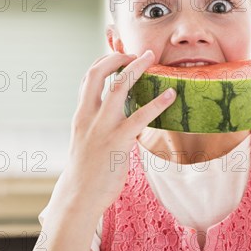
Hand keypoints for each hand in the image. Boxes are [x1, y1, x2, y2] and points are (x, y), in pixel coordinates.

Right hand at [59, 50, 175, 213]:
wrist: (79, 197)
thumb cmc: (86, 170)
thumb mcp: (85, 140)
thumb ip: (97, 123)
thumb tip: (117, 113)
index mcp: (81, 114)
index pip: (87, 78)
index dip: (104, 62)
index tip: (120, 56)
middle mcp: (88, 115)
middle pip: (98, 74)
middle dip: (117, 58)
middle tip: (137, 53)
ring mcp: (102, 127)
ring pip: (119, 87)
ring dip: (136, 68)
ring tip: (151, 58)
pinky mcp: (118, 141)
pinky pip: (140, 117)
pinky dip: (158, 103)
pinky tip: (171, 95)